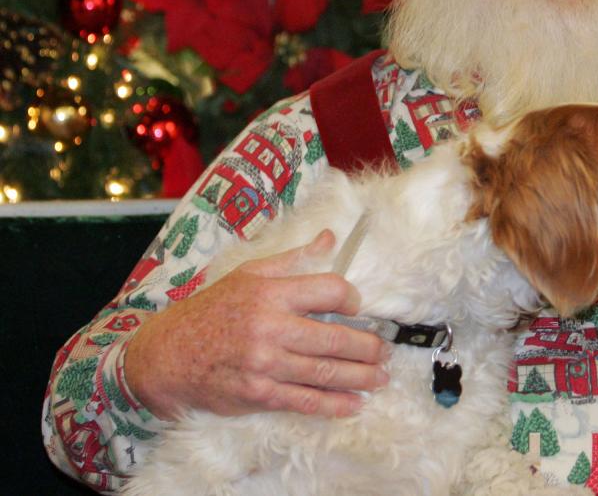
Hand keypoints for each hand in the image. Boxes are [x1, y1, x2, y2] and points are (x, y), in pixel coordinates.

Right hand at [124, 230, 389, 420]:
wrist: (167, 355)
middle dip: (367, 346)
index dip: (351, 298)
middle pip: (334, 338)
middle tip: (385, 350)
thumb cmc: (211, 310)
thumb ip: (294, 259)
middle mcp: (270, 328)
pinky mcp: (258, 394)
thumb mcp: (248, 274)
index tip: (357, 307)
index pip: (329, 290)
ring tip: (380, 377)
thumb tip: (330, 237)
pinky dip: (333, 404)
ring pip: (325, 372)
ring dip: (360, 377)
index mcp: (270, 293)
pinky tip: (354, 404)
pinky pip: (304, 401)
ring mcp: (265, 364)